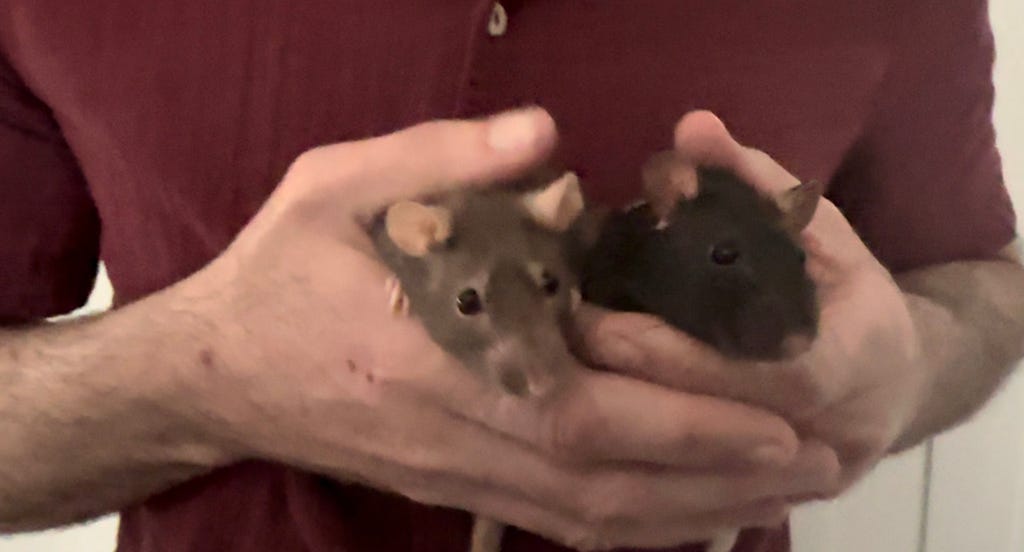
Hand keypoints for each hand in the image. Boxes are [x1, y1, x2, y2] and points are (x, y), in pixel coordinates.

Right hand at [165, 107, 838, 548]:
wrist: (217, 373)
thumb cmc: (282, 272)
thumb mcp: (338, 186)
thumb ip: (443, 158)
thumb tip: (547, 139)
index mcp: (430, 354)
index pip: (583, 407)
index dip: (687, 421)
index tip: (776, 412)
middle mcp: (453, 435)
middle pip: (608, 479)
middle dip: (721, 476)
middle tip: (816, 458)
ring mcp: (454, 475)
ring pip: (591, 516)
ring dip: (691, 512)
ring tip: (777, 492)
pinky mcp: (452, 490)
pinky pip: (555, 524)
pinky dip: (631, 527)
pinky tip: (685, 516)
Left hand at [578, 110, 928, 493]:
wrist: (890, 387)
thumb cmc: (853, 299)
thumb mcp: (821, 232)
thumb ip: (759, 183)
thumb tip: (693, 129)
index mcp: (842, 365)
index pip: (744, 368)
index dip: (663, 348)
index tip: (586, 319)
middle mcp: (818, 437)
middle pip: (704, 430)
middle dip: (618, 392)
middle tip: (541, 353)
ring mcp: (785, 483)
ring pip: (685, 484)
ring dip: (608, 439)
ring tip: (541, 391)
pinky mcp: (752, 505)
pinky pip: (678, 507)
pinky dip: (621, 474)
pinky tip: (566, 440)